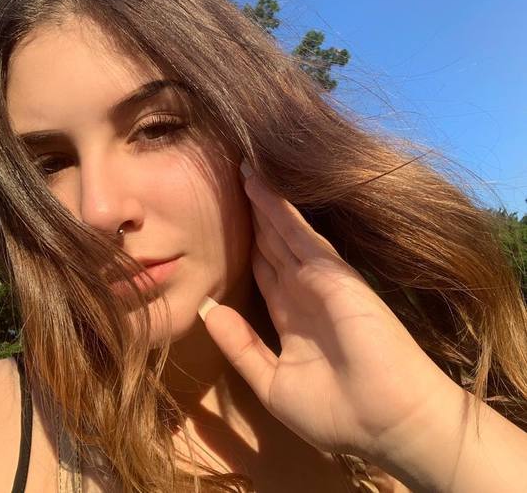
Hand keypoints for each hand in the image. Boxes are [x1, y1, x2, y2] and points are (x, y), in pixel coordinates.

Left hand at [199, 160, 457, 463]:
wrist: (387, 424)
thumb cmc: (334, 413)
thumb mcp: (272, 383)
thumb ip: (241, 346)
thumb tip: (209, 311)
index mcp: (290, 317)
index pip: (262, 271)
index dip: (245, 246)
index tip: (221, 223)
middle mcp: (303, 291)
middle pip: (270, 244)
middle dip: (251, 216)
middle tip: (228, 181)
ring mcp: (319, 278)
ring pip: (282, 232)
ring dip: (262, 203)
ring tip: (241, 171)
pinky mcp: (334, 271)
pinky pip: (300, 235)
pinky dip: (280, 210)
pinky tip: (260, 186)